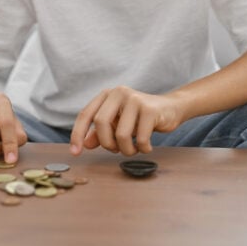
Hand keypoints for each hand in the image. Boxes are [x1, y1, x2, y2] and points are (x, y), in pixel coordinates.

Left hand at [69, 86, 184, 156]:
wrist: (171, 108)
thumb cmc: (140, 118)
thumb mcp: (118, 124)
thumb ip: (101, 133)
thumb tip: (85, 144)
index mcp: (107, 95)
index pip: (86, 114)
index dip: (78, 134)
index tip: (75, 153)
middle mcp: (119, 93)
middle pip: (100, 123)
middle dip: (107, 143)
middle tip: (116, 150)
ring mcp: (135, 99)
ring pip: (121, 134)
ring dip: (127, 150)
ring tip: (134, 149)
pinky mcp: (150, 109)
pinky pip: (140, 138)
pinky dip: (142, 148)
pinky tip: (147, 146)